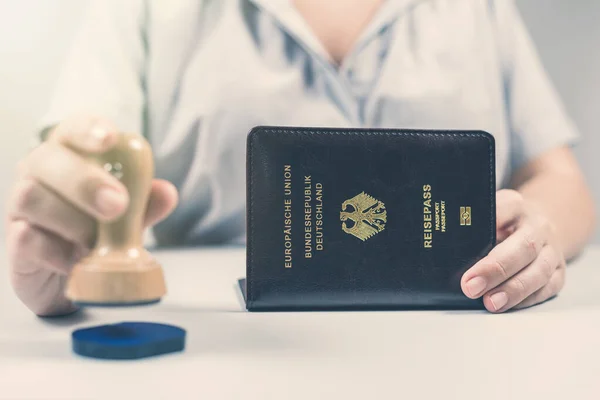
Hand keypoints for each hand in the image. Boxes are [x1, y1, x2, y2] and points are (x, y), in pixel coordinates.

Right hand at [6, 116, 177, 316]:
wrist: (70, 281)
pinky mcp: (14, 243)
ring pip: (32, 196)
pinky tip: (76, 262)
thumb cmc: (99, 234)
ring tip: (96, 243)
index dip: (89, 129)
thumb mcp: (129, 219)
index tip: (111, 139)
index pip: (73, 129)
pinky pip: (27, 238)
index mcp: (71, 155)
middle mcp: (40, 173)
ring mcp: (21, 207)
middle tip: (118, 205)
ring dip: (72, 220)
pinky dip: (57, 251)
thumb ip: (146, 205)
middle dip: (85, 181)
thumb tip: (167, 193)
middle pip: (48, 159)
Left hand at [461, 189, 565, 312]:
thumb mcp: (486, 212)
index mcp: (515, 205)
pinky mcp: (558, 271)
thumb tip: (441, 245)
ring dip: (513, 290)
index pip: (503, 210)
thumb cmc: (501, 222)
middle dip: (496, 269)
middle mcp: (538, 226)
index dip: (487, 226)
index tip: (463, 242)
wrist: (538, 223)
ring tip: (490, 303)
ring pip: (539, 270)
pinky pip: (547, 288)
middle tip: (470, 287)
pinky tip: (507, 306)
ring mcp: (551, 249)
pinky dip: (526, 300)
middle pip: (523, 246)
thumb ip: (468, 223)